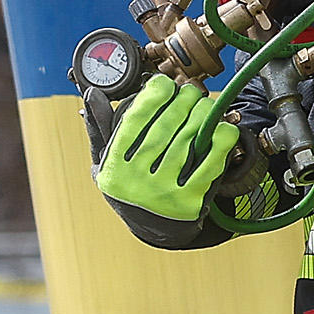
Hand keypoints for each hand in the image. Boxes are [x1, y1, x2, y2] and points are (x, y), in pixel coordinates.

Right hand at [97, 76, 236, 220]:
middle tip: (191, 91)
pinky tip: (223, 127)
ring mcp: (165, 193)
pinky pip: (211, 163)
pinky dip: (221, 141)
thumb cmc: (129, 188)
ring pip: (188, 141)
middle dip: (183, 100)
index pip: (134, 121)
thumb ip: (100, 128)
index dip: (153, 95)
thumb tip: (90, 94)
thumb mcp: (106, 163)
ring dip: (202, 114)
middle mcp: (137, 182)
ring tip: (205, 104)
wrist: (157, 230)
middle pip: (165, 127)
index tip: (163, 83)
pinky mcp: (191, 201)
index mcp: (114, 168)